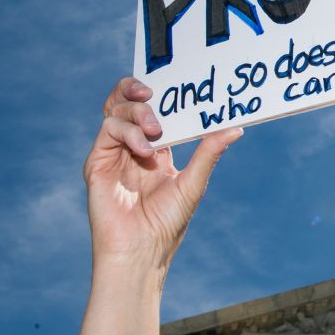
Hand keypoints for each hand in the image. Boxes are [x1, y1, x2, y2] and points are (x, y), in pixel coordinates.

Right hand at [83, 77, 242, 271]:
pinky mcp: (98, 163)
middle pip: (129, 102)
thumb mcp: (193, 183)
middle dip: (139, 89)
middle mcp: (133, 147)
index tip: (177, 82)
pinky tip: (144, 149)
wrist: (141, 252)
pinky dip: (127, 132)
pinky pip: (108, 130)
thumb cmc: (167, 224)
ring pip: (116, 110)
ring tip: (154, 129)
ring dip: (136, 111)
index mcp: (157, 149)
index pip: (156, 109)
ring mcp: (114, 153)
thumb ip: (209, 153)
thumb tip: (236, 128)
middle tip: (154, 93)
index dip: (163, 93)